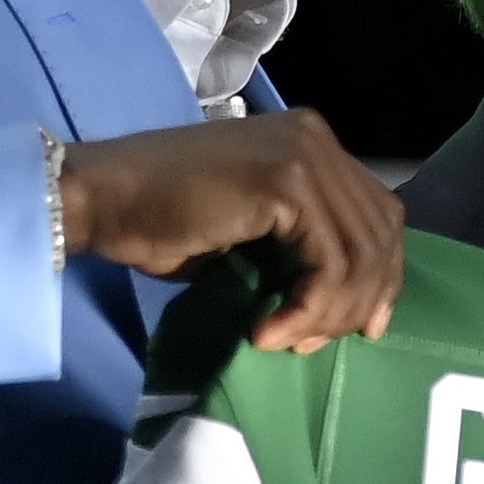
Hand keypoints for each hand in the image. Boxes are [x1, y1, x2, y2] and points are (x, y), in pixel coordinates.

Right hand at [57, 110, 404, 351]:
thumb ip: (299, 247)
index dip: (380, 275)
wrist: (102, 198)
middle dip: (362, 300)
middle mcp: (317, 139)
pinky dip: (307, 307)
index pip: (378, 214)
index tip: (363, 327)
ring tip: (288, 341)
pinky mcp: (287, 181)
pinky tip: (269, 330)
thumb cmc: (158, 219)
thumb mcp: (249, 235)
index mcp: (312, 145)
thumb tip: (346, 301)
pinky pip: (328, 262)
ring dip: (329, 313)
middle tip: (316, 344)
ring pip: (359, 253)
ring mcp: (305, 154)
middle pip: (381, 232)